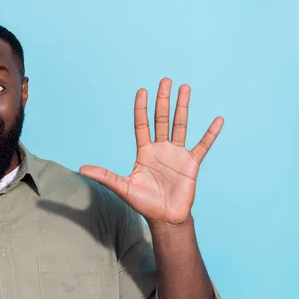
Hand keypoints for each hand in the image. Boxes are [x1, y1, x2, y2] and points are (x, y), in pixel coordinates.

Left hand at [79, 78, 223, 225]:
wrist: (164, 218)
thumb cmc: (143, 203)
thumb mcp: (122, 187)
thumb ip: (104, 176)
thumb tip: (81, 169)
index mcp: (144, 152)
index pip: (142, 125)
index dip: (141, 108)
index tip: (142, 90)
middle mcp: (161, 149)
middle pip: (161, 119)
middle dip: (163, 100)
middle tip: (165, 80)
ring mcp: (177, 154)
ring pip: (180, 125)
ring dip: (183, 107)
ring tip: (185, 88)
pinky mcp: (191, 163)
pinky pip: (202, 145)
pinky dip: (210, 134)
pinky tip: (218, 120)